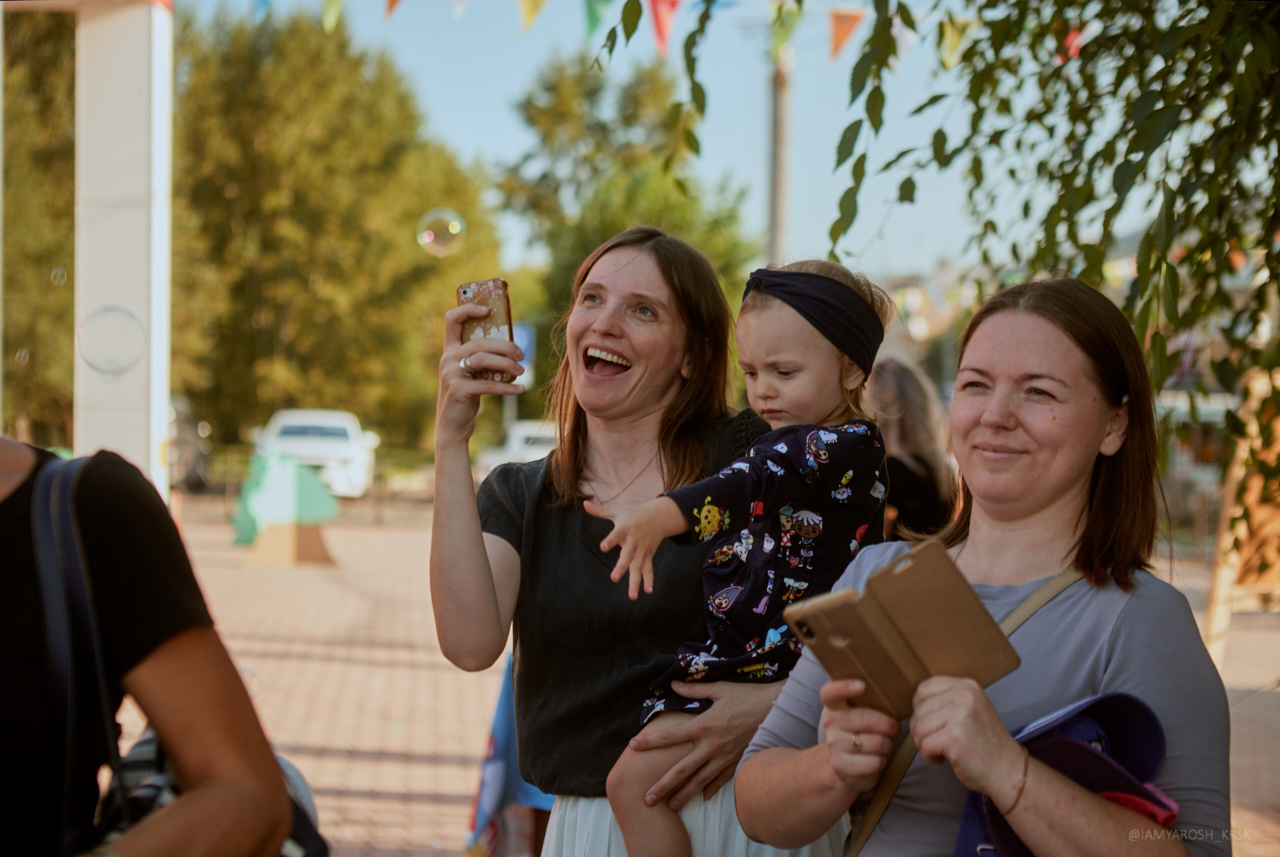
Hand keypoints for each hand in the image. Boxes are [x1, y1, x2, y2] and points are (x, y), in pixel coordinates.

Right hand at [435, 304, 524, 443]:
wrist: (452, 427)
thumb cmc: (466, 396)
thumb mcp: (470, 374)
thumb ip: (481, 359)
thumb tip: (511, 349)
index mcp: (449, 350)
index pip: (451, 320)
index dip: (468, 309)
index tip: (488, 310)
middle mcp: (447, 358)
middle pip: (479, 341)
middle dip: (504, 346)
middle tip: (522, 354)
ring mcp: (450, 374)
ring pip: (483, 359)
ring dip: (507, 364)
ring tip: (522, 371)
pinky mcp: (458, 390)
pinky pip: (487, 384)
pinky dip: (507, 388)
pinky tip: (520, 390)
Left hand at [583, 497, 685, 599]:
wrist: (658, 516)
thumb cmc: (633, 514)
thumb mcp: (617, 510)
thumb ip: (600, 511)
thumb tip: (584, 503)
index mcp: (625, 529)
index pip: (616, 535)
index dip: (610, 541)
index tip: (603, 547)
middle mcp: (634, 541)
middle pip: (627, 556)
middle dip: (621, 567)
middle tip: (613, 579)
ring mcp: (642, 550)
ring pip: (638, 567)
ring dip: (635, 582)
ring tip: (631, 597)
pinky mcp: (648, 556)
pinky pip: (648, 569)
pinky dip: (649, 580)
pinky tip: (647, 592)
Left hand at [627, 680, 778, 809]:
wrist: (778, 709)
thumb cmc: (747, 696)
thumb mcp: (720, 689)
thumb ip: (694, 691)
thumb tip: (673, 685)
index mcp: (704, 725)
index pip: (671, 736)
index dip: (651, 741)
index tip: (633, 746)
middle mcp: (712, 745)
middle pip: (682, 769)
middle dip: (663, 785)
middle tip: (647, 798)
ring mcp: (725, 757)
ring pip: (700, 781)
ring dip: (684, 794)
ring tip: (671, 806)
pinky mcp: (738, 761)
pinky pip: (722, 779)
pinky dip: (711, 789)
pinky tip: (703, 798)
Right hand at [819, 679, 900, 789]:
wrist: (843, 765)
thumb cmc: (861, 732)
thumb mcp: (861, 714)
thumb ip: (872, 702)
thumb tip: (901, 694)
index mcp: (834, 706)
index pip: (831, 692)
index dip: (844, 687)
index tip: (862, 685)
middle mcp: (830, 723)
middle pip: (864, 718)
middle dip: (888, 724)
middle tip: (896, 728)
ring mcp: (834, 745)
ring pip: (875, 742)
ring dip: (888, 744)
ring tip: (885, 744)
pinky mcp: (841, 766)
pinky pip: (875, 762)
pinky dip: (883, 761)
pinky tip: (877, 758)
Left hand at [909, 677, 1024, 803]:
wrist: (1007, 770)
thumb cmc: (985, 744)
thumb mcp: (972, 708)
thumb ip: (948, 699)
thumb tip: (916, 702)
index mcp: (966, 686)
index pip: (924, 688)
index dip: (920, 708)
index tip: (931, 723)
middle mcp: (963, 696)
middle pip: (919, 709)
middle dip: (921, 730)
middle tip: (936, 742)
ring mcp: (959, 715)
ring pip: (918, 727)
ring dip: (924, 744)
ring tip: (941, 750)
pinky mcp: (954, 737)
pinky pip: (924, 745)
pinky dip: (929, 756)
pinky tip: (944, 759)